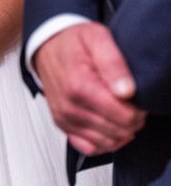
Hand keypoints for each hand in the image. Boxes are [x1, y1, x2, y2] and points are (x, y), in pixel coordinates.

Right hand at [35, 22, 145, 154]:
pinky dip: (103, 143)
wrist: (46, 46)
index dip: (139, 110)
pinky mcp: (62, 124)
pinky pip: (87, 147)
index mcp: (80, 87)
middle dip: (132, 121)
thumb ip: (113, 63)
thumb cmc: (72, 42)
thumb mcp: (97, 38)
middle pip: (117, 131)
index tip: (137, 98)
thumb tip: (127, 91)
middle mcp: (69, 107)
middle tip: (132, 104)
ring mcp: (64, 118)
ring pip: (105, 143)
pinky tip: (109, 129)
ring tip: (121, 114)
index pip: (123, 116)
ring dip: (120, 133)